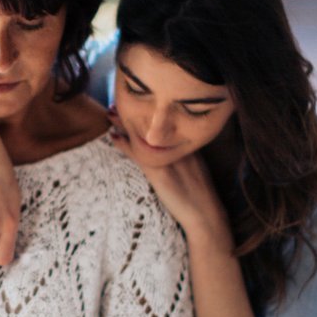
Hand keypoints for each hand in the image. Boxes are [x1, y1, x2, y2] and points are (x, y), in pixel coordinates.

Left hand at [107, 110, 225, 237]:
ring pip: (144, 135)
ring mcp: (168, 158)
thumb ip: (183, 157)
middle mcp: (178, 146)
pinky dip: (125, 144)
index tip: (136, 102)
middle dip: (136, 111)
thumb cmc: (200, 197)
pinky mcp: (159, 172)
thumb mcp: (195, 170)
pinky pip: (139, 153)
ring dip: (125, 123)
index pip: (166, 122)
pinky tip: (113, 137)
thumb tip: (166, 151)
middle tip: (118, 101)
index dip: (150, 112)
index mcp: (189, 144)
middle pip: (154, 124)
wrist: (206, 216)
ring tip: (110, 112)